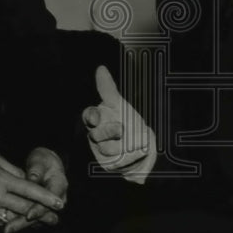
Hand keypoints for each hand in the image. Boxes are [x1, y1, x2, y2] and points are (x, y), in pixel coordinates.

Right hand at [0, 146, 64, 224]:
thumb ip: (13, 172)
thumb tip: (26, 180)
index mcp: (3, 180)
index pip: (30, 191)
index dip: (47, 198)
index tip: (59, 204)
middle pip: (25, 209)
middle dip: (42, 216)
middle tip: (54, 220)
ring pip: (11, 218)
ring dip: (25, 221)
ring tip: (37, 223)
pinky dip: (6, 219)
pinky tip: (14, 219)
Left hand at [2, 147, 68, 232]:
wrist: (46, 164)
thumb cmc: (43, 161)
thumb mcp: (40, 161)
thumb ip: (36, 170)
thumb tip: (33, 179)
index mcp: (59, 186)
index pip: (50, 201)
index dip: (39, 209)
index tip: (28, 215)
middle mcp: (55, 199)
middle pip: (40, 214)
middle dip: (24, 223)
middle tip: (9, 229)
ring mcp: (46, 206)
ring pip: (33, 218)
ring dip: (18, 224)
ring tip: (5, 229)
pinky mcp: (37, 208)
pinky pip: (28, 215)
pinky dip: (16, 219)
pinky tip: (3, 223)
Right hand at [82, 65, 156, 183]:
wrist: (143, 144)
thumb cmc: (128, 121)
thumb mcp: (120, 104)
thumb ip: (108, 89)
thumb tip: (100, 68)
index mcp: (98, 119)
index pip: (89, 115)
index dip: (91, 116)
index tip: (97, 117)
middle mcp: (96, 135)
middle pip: (96, 134)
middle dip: (109, 131)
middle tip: (122, 129)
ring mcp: (101, 150)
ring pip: (105, 149)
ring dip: (121, 146)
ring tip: (131, 143)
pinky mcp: (108, 164)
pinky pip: (114, 162)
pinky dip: (125, 158)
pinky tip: (132, 154)